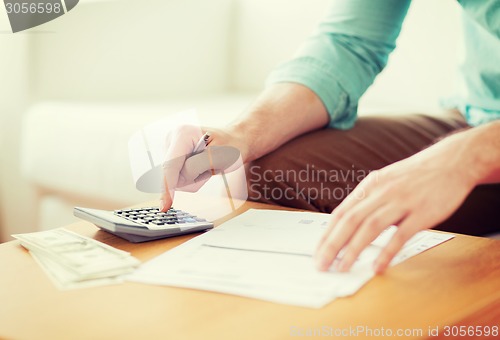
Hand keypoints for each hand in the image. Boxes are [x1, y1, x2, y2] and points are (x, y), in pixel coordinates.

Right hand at [160, 125, 247, 210]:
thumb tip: (176, 181)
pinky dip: (194, 179)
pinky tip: (203, 169)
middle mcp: (173, 140)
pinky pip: (179, 180)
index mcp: (182, 134)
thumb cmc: (231, 146)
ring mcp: (172, 151)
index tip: (166, 205)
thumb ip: (195, 167)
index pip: (170, 165)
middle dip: (192, 178)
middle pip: (171, 175)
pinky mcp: (174, 161)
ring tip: (208, 167)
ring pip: (176, 180)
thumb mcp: (218, 156)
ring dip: (195, 179)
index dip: (167, 186)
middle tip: (210, 168)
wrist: (235, 142)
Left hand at [314, 130, 479, 273]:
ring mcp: (402, 202)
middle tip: (322, 264)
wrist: (450, 162)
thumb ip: (368, 201)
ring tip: (342, 267)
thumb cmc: (414, 176)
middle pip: (350, 221)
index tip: (317, 251)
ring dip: (352, 250)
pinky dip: (386, 252)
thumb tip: (348, 225)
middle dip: (332, 245)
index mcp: (370, 186)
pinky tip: (376, 267)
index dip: (327, 234)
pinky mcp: (422, 213)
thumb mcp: (385, 181)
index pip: (341, 212)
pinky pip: (400, 236)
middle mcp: (382, 192)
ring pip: (370, 227)